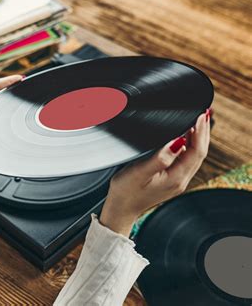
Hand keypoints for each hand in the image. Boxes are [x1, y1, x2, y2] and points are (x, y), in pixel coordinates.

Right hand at [100, 110, 210, 235]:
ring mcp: (177, 181)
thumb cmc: (126, 192)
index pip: (197, 151)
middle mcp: (180, 180)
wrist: (121, 209)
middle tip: (202, 114)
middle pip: (199, 153)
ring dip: (197, 138)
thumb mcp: (140, 172)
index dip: (200, 132)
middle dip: (202, 132)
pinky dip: (189, 146)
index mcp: (176, 178)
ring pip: (194, 156)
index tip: (199, 116)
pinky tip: (183, 139)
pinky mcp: (171, 180)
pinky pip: (186, 160)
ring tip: (196, 122)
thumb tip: (178, 141)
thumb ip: (160, 157)